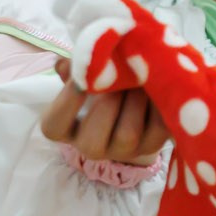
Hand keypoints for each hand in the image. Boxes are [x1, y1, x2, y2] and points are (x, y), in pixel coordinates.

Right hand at [39, 57, 171, 166]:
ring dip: (135, 101)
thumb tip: (65, 64)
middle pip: (92, 142)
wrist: (135, 100)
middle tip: (121, 73)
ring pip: (127, 136)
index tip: (81, 79)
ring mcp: (123, 151)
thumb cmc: (102, 84)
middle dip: (108, 102)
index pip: (54, 127)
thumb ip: (76, 69)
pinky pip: (157, 129)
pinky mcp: (151, 145)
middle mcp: (92, 147)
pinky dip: (160, 105)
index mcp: (67, 128)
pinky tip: (161, 84)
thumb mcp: (87, 75)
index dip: (66, 104)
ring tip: (142, 76)